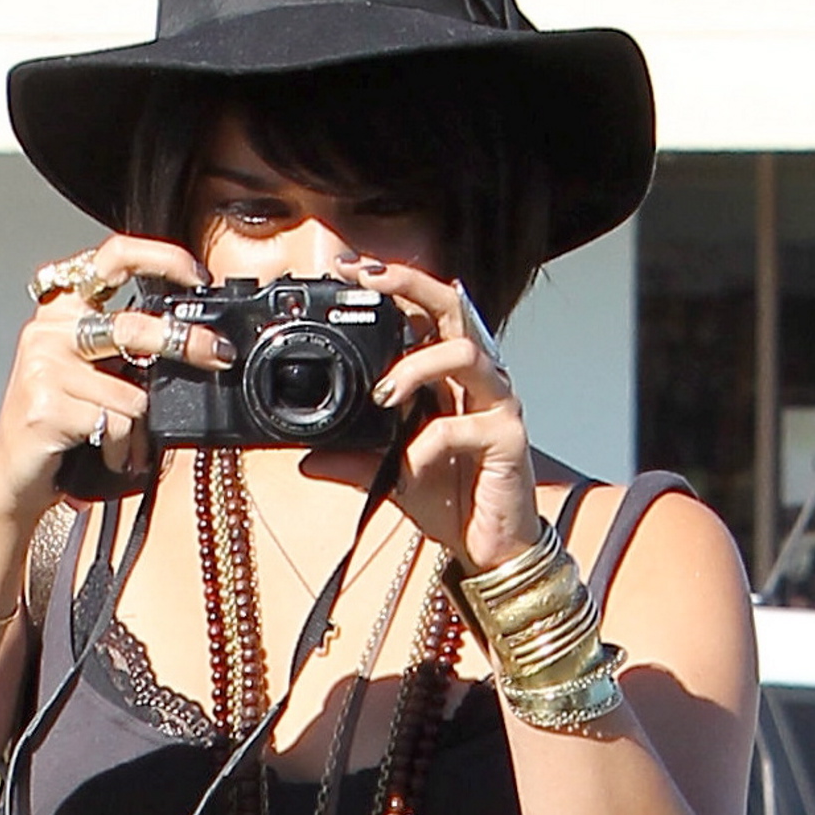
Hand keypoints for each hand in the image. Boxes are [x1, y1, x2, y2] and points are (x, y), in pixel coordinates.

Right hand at [0, 235, 234, 524]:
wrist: (13, 476)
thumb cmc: (61, 424)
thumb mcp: (93, 374)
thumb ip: (127, 349)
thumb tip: (196, 342)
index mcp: (64, 309)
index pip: (112, 257)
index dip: (162, 258)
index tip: (198, 276)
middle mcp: (50, 329)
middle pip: (133, 326)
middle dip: (185, 343)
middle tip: (218, 355)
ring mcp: (44, 365)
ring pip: (132, 391)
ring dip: (144, 428)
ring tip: (131, 445)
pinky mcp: (46, 404)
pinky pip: (117, 423)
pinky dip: (125, 449)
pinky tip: (110, 456)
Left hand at [301, 258, 540, 572]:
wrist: (490, 546)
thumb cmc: (451, 499)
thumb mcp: (389, 478)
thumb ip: (353, 462)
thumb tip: (306, 458)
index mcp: (448, 378)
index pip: (426, 313)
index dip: (394, 286)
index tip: (349, 269)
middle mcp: (476, 381)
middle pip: (453, 307)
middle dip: (410, 285)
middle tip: (367, 278)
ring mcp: (496, 405)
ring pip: (465, 354)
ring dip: (417, 366)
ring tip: (384, 395)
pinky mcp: (508, 439)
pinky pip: (464, 428)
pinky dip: (428, 445)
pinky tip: (409, 467)